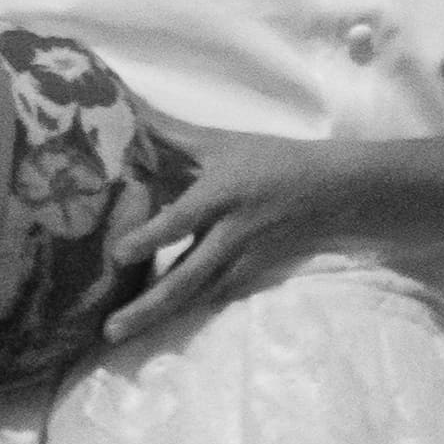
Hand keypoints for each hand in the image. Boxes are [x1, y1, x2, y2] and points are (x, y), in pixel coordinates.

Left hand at [103, 128, 355, 347]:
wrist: (333, 191)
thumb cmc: (271, 160)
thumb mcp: (222, 142)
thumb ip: (170, 133)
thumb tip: (122, 105)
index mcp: (222, 195)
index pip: (184, 219)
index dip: (152, 237)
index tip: (118, 254)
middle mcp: (230, 234)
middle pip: (187, 277)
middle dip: (148, 306)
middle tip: (110, 331)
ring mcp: (242, 259)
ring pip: (197, 296)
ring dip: (159, 318)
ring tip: (121, 337)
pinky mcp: (250, 274)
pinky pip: (213, 296)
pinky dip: (184, 312)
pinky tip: (156, 327)